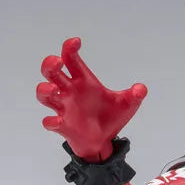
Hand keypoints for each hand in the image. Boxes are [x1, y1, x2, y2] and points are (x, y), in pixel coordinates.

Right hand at [36, 37, 146, 160]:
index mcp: (83, 81)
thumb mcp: (126, 105)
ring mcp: (64, 108)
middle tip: (58, 62)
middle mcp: (69, 91)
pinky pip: (49, 122)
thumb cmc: (110, 118)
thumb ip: (134, 96)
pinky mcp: (62, 126)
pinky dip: (51, 121)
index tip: (76, 42)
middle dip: (49, 64)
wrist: (104, 142)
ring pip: (43, 94)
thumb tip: (142, 89)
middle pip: (51, 72)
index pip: (71, 59)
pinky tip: (57, 121)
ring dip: (44, 90)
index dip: (69, 48)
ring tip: (54, 90)